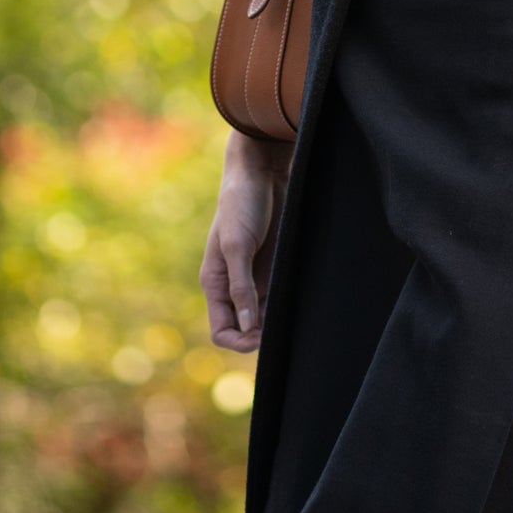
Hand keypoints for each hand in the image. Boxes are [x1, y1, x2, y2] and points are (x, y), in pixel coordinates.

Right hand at [200, 131, 292, 352]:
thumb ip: (240, 286)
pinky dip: (285, 302)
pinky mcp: (272, 265)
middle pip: (242, 328)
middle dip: (259, 335)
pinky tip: (298, 297)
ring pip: (262, 315)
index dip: (239, 341)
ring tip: (291, 310)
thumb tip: (246, 326)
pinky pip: (276, 295)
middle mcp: (232, 284)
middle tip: (282, 325)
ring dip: (275, 319)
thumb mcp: (238, 245)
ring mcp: (253, 276)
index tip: (262, 334)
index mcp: (214, 282)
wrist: (261, 171)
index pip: (221, 331)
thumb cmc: (241, 204)